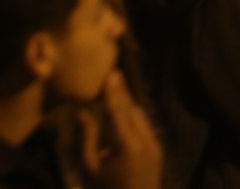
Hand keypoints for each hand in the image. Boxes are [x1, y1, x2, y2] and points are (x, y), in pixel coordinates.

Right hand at [80, 71, 162, 188]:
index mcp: (126, 144)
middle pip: (131, 108)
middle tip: (111, 73)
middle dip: (121, 91)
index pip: (118, 109)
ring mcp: (154, 146)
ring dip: (127, 101)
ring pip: (140, 114)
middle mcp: (145, 141)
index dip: (112, 89)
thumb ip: (85, 137)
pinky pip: (144, 124)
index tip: (109, 71)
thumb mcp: (89, 168)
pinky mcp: (156, 150)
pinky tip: (122, 110)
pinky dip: (132, 113)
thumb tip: (83, 112)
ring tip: (113, 89)